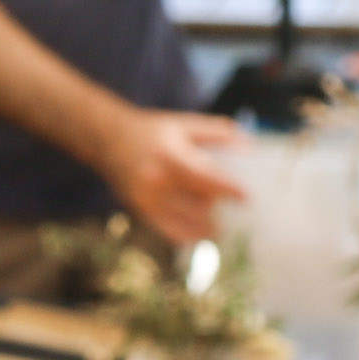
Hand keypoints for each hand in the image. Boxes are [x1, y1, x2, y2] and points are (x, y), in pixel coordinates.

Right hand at [98, 109, 247, 247]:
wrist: (109, 141)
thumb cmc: (152, 132)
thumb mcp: (183, 124)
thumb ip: (216, 133)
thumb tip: (249, 146)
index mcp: (170, 155)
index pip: (205, 178)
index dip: (228, 189)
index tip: (248, 197)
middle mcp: (157, 180)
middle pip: (198, 204)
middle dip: (221, 210)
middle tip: (242, 214)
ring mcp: (147, 200)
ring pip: (186, 222)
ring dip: (208, 226)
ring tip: (225, 226)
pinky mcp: (142, 212)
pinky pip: (170, 232)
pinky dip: (190, 235)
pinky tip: (203, 234)